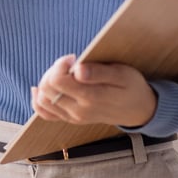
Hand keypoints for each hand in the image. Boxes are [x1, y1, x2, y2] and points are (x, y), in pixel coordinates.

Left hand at [31, 54, 157, 128]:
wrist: (138, 110)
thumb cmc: (131, 87)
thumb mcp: (122, 74)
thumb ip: (98, 72)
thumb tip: (77, 70)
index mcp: (91, 97)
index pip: (57, 80)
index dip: (60, 64)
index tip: (74, 58)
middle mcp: (78, 111)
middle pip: (46, 88)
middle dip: (53, 70)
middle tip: (70, 64)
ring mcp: (73, 117)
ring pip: (42, 100)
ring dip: (47, 82)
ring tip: (64, 74)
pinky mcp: (70, 119)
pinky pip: (45, 113)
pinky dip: (38, 100)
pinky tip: (42, 88)